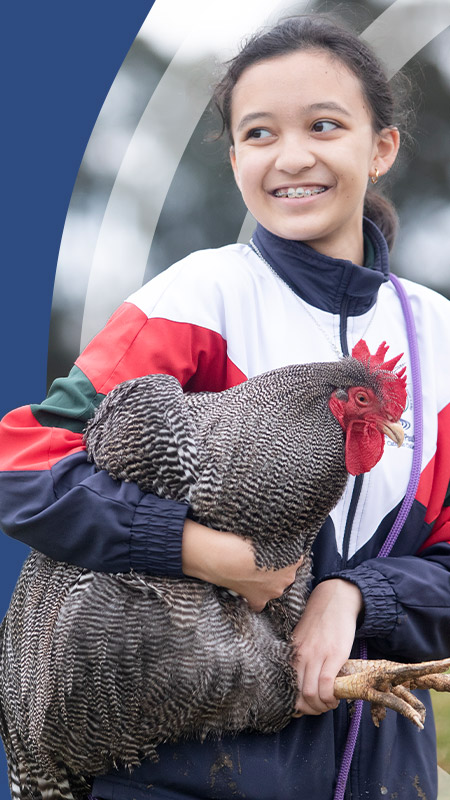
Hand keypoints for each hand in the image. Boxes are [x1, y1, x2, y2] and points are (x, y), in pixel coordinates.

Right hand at [182, 518, 302, 610]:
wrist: (226, 556)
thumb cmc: (245, 540)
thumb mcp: (267, 531)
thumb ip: (278, 536)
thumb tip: (279, 527)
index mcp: (295, 560)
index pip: (296, 557)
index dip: (285, 553)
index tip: (275, 548)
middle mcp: (287, 578)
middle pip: (286, 573)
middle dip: (276, 568)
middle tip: (261, 558)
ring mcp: (272, 591)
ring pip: (274, 587)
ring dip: (266, 581)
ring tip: (251, 570)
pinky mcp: (257, 600)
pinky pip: (259, 603)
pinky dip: (255, 597)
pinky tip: (248, 588)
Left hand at [291, 579, 363, 715]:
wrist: (334, 600)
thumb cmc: (320, 621)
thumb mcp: (303, 639)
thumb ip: (301, 658)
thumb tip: (303, 684)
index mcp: (293, 653)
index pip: (289, 688)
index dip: (298, 705)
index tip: (308, 708)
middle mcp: (301, 656)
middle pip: (300, 694)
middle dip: (312, 709)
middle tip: (322, 708)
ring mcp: (317, 655)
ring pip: (312, 693)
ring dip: (322, 706)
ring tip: (331, 702)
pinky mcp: (334, 654)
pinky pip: (327, 684)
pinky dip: (330, 697)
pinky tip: (336, 697)